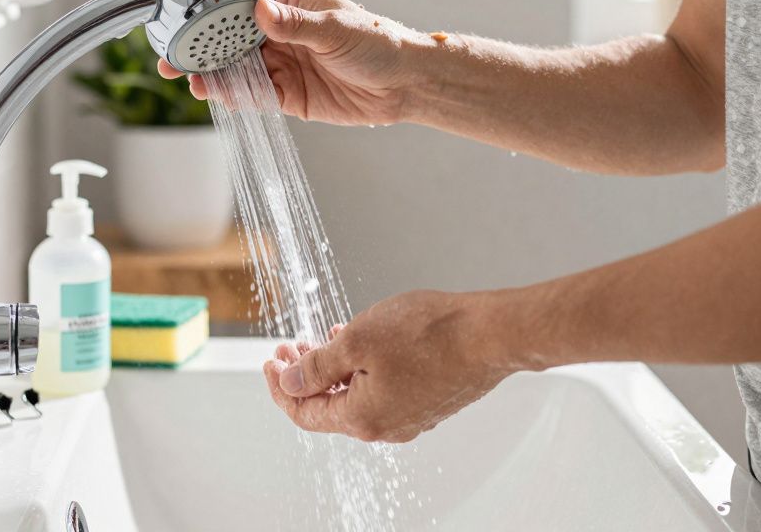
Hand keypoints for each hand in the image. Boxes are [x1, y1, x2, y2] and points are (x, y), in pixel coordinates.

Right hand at [158, 0, 422, 125]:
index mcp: (292, 8)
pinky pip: (257, 95)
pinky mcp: (291, 96)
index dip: (213, 14)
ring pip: (240, 70)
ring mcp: (285, 66)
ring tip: (189, 79)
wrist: (406, 85)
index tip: (188, 21)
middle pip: (233, 41)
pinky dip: (236, 96)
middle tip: (173, 56)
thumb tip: (263, 12)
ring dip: (215, 75)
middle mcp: (283, 35)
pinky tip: (217, 96)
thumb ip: (298, 25)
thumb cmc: (379, 43)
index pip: (243, 7)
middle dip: (203, 48)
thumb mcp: (337, 29)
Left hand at [262, 290, 511, 441]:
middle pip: (329, 406)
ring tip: (325, 337)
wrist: (490, 335)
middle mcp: (386, 427)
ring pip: (357, 396)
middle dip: (305, 375)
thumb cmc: (429, 334)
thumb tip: (288, 384)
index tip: (270, 360)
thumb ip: (317, 366)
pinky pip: (383, 391)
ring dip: (335, 370)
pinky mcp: (429, 402)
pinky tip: (363, 342)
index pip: (304, 412)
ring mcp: (410, 417)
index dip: (280, 386)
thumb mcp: (356, 340)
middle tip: (291, 345)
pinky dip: (363, 370)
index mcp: (362, 418)